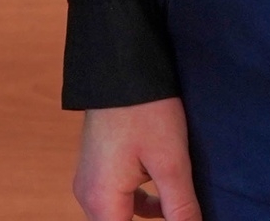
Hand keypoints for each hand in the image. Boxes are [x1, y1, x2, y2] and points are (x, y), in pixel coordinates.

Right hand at [76, 98, 199, 219]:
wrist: (122, 64)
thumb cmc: (145, 111)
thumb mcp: (171, 163)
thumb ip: (181, 208)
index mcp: (102, 201)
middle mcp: (89, 196)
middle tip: (179, 216)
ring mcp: (91, 180)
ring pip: (118, 216)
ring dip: (146, 219)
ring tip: (175, 211)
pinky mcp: (98, 166)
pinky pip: (117, 199)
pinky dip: (139, 204)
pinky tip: (164, 198)